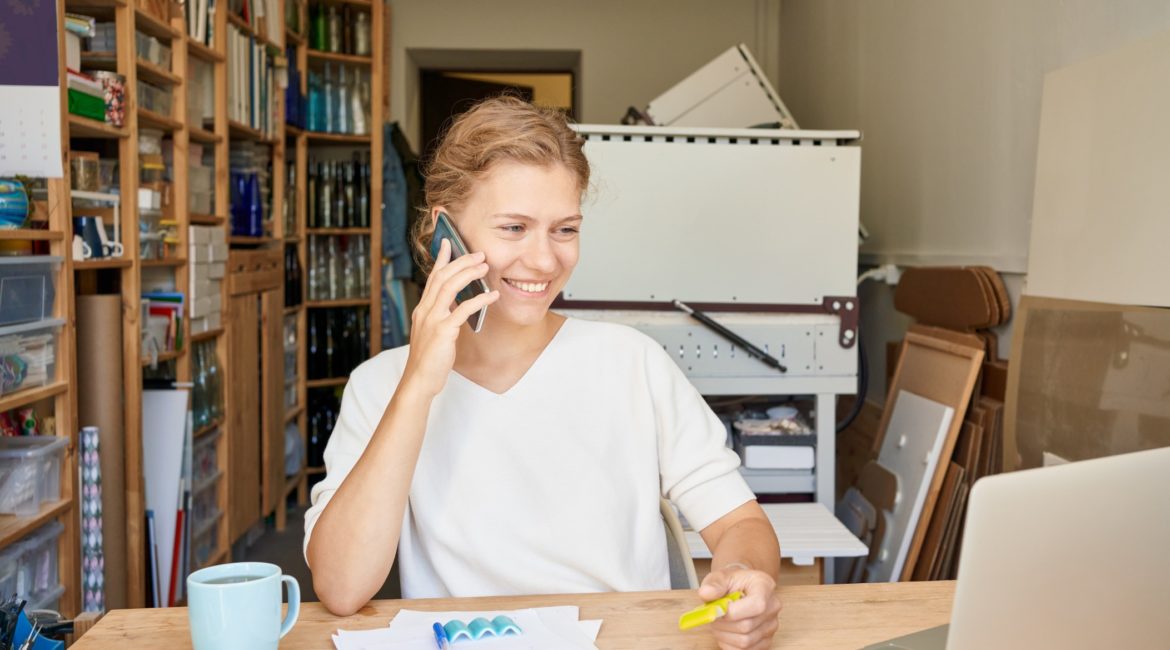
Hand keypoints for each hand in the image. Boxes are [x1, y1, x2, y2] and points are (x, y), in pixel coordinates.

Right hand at [401, 239, 498, 397]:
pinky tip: (492, 295)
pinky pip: (462, 309)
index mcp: (422, 309)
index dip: (440, 258)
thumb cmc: (429, 359)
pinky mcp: (443, 331)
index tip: (448, 242)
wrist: (419, 380)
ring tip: (485, 267)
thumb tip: (457, 305)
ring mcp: (432, 320)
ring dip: (469, 274)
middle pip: (442, 277)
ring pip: (450, 287)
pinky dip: (479, 299)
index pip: (432, 277)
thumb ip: (441, 317)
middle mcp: (425, 310)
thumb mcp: (432, 333)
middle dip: (461, 261)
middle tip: (479, 254)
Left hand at [697, 565, 781, 649]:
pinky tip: (726, 632)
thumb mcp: (720, 576)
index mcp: (764, 586)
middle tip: (713, 616)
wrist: (740, 587)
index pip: (756, 605)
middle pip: (747, 626)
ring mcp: (771, 625)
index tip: (717, 609)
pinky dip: (730, 645)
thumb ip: (714, 584)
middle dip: (723, 624)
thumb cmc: (732, 582)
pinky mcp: (766, 640)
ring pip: (745, 641)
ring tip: (719, 623)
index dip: (732, 612)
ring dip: (724, 635)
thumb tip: (706, 593)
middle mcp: (772, 607)